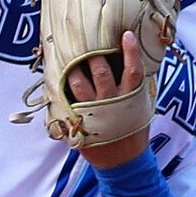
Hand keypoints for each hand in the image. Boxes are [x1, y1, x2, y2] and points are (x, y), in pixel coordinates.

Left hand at [67, 30, 150, 168]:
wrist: (122, 161)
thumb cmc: (132, 129)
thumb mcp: (141, 107)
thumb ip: (138, 85)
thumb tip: (136, 60)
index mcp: (130, 97)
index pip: (132, 70)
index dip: (130, 52)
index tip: (125, 34)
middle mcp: (111, 102)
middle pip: (101, 73)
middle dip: (93, 55)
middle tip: (85, 38)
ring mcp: (93, 111)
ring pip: (79, 84)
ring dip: (73, 67)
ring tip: (67, 53)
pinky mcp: (78, 120)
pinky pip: (65, 100)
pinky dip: (59, 86)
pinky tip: (54, 74)